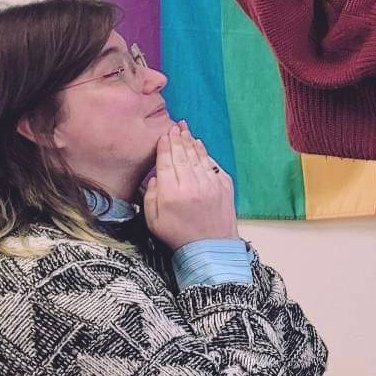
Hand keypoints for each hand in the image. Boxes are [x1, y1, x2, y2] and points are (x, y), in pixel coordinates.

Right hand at [142, 122, 238, 246]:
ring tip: (185, 130)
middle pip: (182, 155)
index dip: (165, 146)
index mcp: (172, 193)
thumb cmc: (179, 236)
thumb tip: (155, 177)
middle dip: (177, 139)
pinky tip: (199, 146)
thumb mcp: (154, 221)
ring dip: (191, 142)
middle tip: (174, 127)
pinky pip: (212, 165)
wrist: (212, 249)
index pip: (166, 162)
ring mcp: (210, 185)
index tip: (163, 135)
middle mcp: (192, 185)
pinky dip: (204, 154)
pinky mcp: (224, 186)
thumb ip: (150, 196)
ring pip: (198, 157)